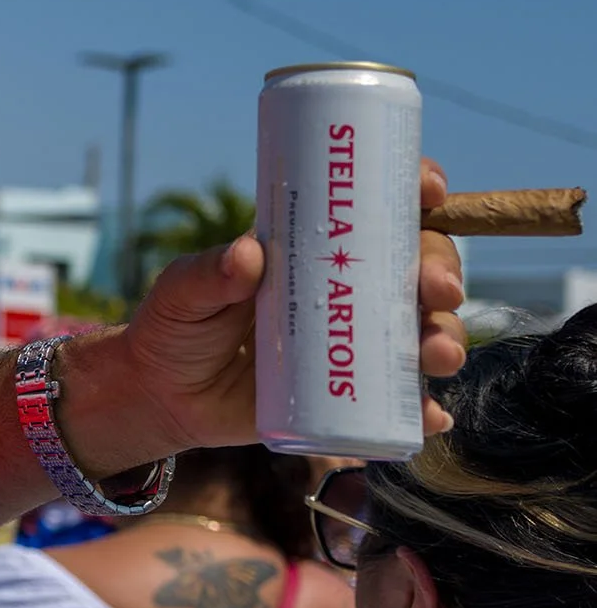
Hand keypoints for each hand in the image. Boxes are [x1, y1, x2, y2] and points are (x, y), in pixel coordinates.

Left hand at [107, 157, 468, 453]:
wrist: (163, 396)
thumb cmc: (175, 329)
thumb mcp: (182, 293)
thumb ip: (207, 274)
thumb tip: (247, 255)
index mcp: (314, 249)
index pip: (378, 210)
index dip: (415, 194)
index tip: (430, 193)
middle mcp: (348, 290)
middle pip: (418, 269)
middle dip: (442, 274)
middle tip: (437, 290)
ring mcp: (353, 342)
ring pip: (420, 331)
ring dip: (444, 338)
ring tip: (436, 355)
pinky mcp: (348, 393)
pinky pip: (398, 399)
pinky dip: (423, 408)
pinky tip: (432, 415)